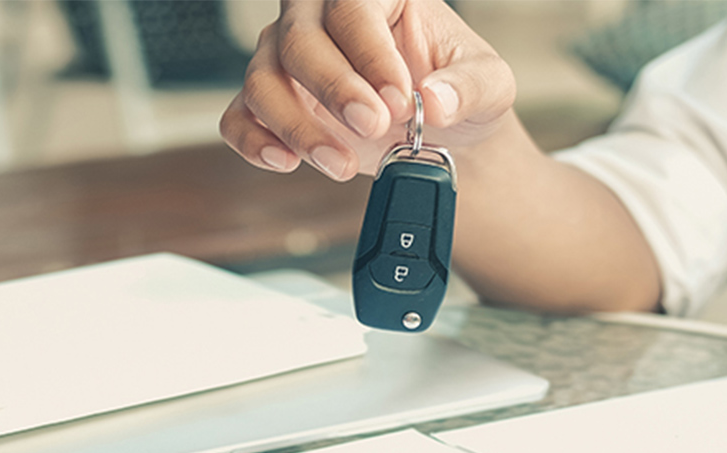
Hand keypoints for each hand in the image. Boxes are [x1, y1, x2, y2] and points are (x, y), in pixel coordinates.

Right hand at [221, 0, 515, 180]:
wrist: (443, 134)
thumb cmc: (458, 94)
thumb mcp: (488, 87)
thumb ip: (469, 88)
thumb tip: (437, 101)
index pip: (353, 7)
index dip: (370, 54)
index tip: (399, 100)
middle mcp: (321, 18)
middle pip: (298, 39)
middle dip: (334, 90)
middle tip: (373, 128)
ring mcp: (288, 61)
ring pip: (262, 79)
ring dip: (297, 127)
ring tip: (342, 163)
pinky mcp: (271, 106)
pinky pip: (238, 117)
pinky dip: (254, 142)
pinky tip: (286, 161)